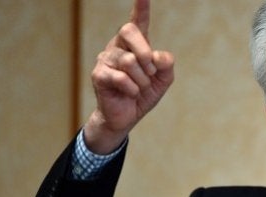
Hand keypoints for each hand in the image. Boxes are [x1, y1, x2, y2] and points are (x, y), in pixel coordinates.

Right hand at [85, 0, 173, 153]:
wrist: (127, 116)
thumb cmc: (143, 94)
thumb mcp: (162, 80)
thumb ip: (166, 65)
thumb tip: (156, 56)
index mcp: (135, 45)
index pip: (138, 22)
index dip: (140, 7)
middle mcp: (118, 46)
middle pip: (130, 31)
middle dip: (145, 51)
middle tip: (150, 71)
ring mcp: (106, 58)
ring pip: (129, 61)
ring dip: (142, 80)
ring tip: (139, 88)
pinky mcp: (99, 74)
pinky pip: (121, 77)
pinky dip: (132, 89)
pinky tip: (130, 93)